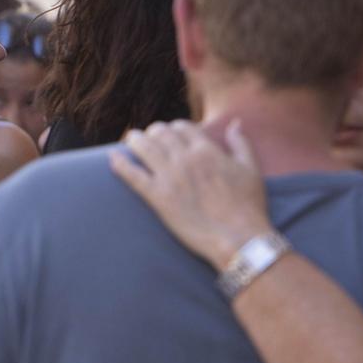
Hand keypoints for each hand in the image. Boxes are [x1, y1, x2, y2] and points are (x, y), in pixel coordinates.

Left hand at [109, 122, 273, 268]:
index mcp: (207, 150)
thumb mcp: (251, 169)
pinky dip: (119, 164)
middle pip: (160, 133)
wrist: (238, 238)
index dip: (174, 128)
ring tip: (130, 141)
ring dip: (134, 140)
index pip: (182, 127)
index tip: (171, 134)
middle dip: (153, 132)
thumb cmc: (249, 206)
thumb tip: (235, 124)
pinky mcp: (158, 198)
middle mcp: (185, 158)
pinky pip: (132, 175)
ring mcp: (170, 177)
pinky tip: (112, 158)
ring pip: (143, 148)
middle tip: (149, 138)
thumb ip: (240, 143)